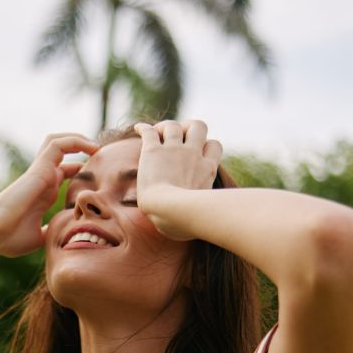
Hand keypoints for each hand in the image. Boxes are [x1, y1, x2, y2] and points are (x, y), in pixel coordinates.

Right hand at [0, 133, 99, 256]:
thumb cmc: (9, 238)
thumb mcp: (39, 237)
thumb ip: (50, 232)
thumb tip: (61, 240)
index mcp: (44, 192)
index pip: (64, 172)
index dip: (81, 169)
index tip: (99, 175)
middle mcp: (42, 178)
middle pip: (61, 151)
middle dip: (81, 147)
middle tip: (101, 155)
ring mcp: (40, 171)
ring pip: (59, 141)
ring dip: (79, 139)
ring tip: (96, 146)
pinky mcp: (38, 168)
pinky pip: (58, 145)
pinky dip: (75, 141)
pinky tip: (91, 148)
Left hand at [133, 119, 222, 239]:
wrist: (169, 209)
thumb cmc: (186, 221)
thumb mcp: (201, 215)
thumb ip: (195, 214)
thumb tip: (185, 226)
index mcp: (207, 170)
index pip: (214, 145)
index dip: (206, 145)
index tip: (197, 152)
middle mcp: (193, 155)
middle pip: (199, 126)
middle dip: (189, 127)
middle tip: (179, 137)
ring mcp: (173, 150)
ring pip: (173, 125)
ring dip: (165, 127)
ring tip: (157, 134)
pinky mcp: (153, 151)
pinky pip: (149, 131)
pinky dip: (144, 128)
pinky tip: (138, 129)